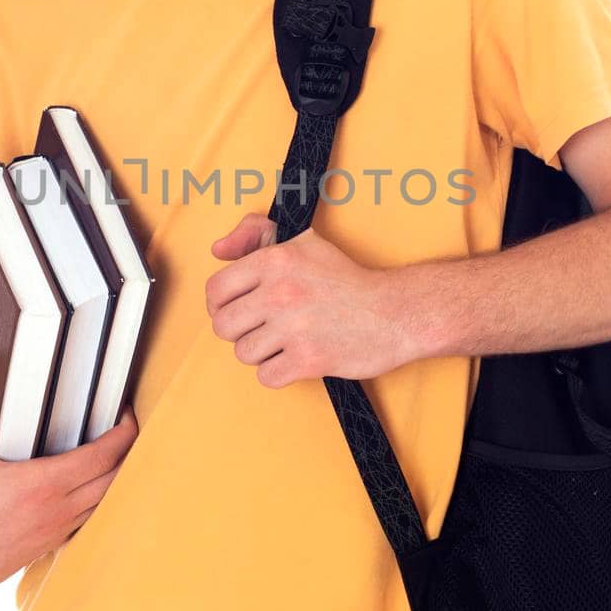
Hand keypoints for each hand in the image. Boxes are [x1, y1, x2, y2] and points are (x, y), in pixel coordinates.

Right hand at [0, 354, 137, 600]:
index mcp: (42, 484)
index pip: (104, 455)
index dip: (125, 432)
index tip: (126, 414)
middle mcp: (58, 509)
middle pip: (117, 477)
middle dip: (129, 451)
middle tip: (126, 428)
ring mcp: (57, 530)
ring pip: (107, 502)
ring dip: (117, 477)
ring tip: (114, 453)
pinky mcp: (50, 545)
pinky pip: (89, 520)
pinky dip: (98, 501)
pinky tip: (90, 487)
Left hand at [205, 212, 416, 386]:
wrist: (394, 312)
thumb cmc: (346, 279)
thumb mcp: (303, 242)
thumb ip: (255, 234)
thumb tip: (218, 250)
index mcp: (275, 260)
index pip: (216, 289)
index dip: (220, 303)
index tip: (236, 308)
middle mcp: (280, 292)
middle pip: (224, 326)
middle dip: (239, 330)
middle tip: (261, 327)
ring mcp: (293, 327)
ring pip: (243, 353)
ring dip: (261, 352)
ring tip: (284, 342)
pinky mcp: (308, 360)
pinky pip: (266, 376)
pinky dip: (278, 372)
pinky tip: (295, 358)